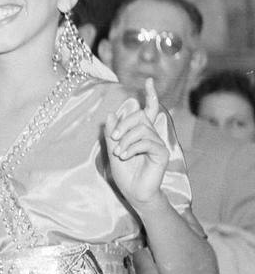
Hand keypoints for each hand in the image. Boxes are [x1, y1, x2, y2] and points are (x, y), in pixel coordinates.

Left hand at [105, 77, 169, 207]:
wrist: (134, 192)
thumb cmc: (125, 173)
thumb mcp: (113, 150)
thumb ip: (112, 133)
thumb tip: (111, 114)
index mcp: (142, 133)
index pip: (149, 110)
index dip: (151, 95)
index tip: (149, 81)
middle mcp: (152, 135)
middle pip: (140, 116)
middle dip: (124, 124)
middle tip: (113, 138)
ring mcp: (158, 143)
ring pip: (141, 129)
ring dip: (126, 139)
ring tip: (119, 153)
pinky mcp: (161, 153)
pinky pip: (146, 142)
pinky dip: (132, 148)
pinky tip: (125, 156)